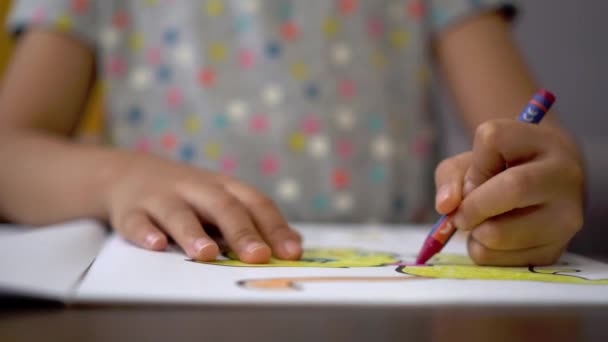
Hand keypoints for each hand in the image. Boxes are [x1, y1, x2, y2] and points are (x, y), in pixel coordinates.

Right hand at [103, 153, 301, 262]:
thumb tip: (295, 245)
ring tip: (208, 254)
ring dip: (193, 233)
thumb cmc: (189, 195)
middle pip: (222, 207)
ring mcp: (163, 198)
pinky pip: (137, 221)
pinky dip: (145, 233)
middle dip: (242, 232)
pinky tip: (156, 245)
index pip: (255, 204)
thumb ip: (256, 220)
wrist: (130, 172)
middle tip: (258, 256)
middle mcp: (197, 189)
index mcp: (224, 187)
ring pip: (179, 214)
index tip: (291, 253)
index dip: (275, 227)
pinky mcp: (131, 210)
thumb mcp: (222, 199)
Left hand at [434, 119, 584, 265]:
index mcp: (543, 142)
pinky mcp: (556, 251)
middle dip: (472, 206)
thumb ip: (451, 177)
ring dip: (475, 234)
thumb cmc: (502, 171)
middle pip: (512, 188)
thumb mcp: (473, 161)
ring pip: (502, 233)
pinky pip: (504, 261)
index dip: (473, 162)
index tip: (474, 176)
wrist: (545, 190)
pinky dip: (485, 253)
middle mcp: (564, 177)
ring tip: (479, 226)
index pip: (494, 139)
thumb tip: (446, 207)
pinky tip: (493, 240)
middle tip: (461, 216)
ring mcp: (565, 218)